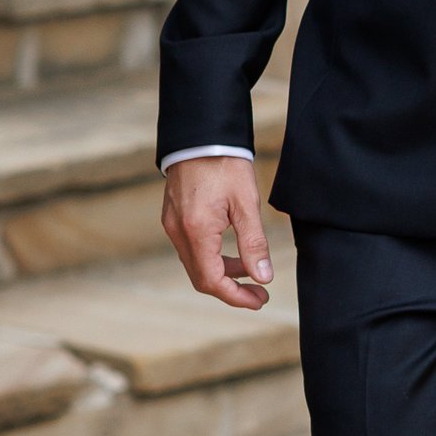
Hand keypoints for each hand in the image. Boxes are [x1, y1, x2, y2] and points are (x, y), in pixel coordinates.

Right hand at [161, 155, 275, 311]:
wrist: (200, 134)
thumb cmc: (225, 164)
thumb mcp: (246, 204)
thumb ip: (254, 243)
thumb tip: (263, 278)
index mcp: (196, 231)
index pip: (212, 281)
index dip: (236, 297)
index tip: (259, 300)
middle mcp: (178, 232)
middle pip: (201, 278)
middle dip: (230, 290)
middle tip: (259, 293)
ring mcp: (172, 225)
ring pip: (195, 264)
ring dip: (222, 274)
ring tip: (250, 272)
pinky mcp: (172, 218)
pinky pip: (190, 249)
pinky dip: (211, 258)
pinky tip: (232, 253)